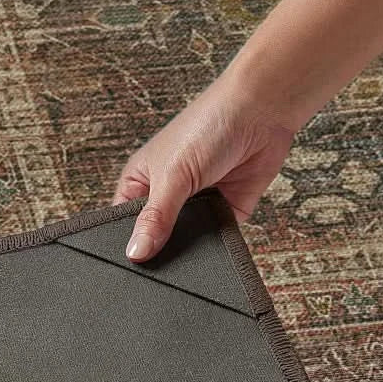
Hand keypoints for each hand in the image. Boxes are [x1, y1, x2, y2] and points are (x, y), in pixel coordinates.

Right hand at [111, 74, 296, 261]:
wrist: (261, 114)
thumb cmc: (208, 125)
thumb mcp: (172, 174)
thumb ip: (155, 218)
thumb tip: (135, 253)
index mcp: (140, 182)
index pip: (122, 224)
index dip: (124, 243)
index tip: (129, 264)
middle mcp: (165, 196)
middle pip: (154, 239)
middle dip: (158, 250)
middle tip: (158, 267)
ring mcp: (195, 206)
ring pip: (185, 245)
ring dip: (188, 250)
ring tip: (186, 254)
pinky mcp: (223, 214)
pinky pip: (214, 242)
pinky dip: (214, 247)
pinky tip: (212, 248)